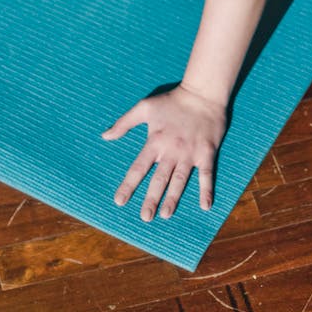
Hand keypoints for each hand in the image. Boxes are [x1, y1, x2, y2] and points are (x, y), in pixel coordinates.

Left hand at [101, 83, 226, 220]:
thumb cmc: (171, 101)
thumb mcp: (145, 108)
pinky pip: (207, 174)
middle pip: (159, 178)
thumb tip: (105, 136)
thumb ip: (124, 123)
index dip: (129, 185)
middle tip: (144, 217)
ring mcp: (189, 152)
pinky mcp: (206, 152)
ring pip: (180, 180)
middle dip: (151, 198)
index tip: (120, 201)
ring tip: (166, 215)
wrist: (201, 93)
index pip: (139, 167)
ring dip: (173, 198)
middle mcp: (171, 150)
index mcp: (155, 140)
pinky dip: (206, 190)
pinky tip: (205, 206)